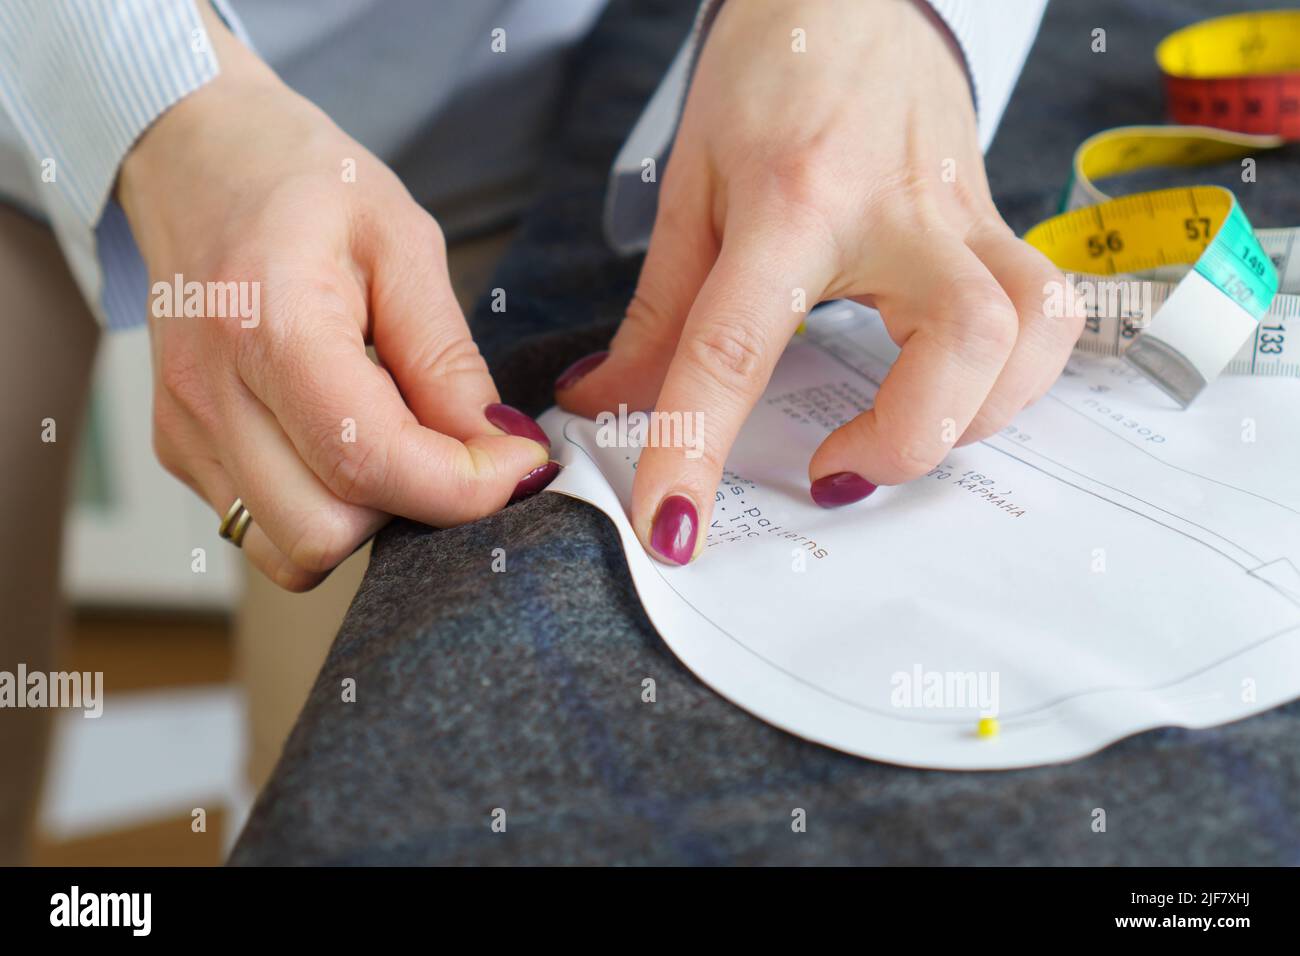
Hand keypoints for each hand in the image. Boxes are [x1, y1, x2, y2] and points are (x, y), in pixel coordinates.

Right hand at [121, 7, 552, 590]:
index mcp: (269, 322)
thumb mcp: (403, 241)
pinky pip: (268, 531)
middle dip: (412, 507)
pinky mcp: (182, 453)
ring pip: (294, 551)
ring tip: (392, 437)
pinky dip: (326, 509)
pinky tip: (344, 439)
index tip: (518, 461)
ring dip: (367, 518)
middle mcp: (211, 392)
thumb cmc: (306, 185)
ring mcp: (187, 432)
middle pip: (326, 532)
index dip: (462, 487)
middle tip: (452, 446)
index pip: (368, 459)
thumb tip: (498, 451)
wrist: (196, 160)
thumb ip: (447, 357)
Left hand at [557, 0, 1081, 563]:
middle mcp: (897, 209)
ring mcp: (964, 215)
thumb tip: (607, 404)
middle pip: (965, 341)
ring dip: (976, 418)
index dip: (696, 451)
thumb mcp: (691, 188)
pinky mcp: (1000, 223)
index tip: (676, 529)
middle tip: (833, 469)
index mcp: (793, 199)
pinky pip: (1047, 314)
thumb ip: (658, 312)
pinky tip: (954, 394)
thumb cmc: (768, 76)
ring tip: (896, 434)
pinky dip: (1013, 381)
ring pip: (1032, 331)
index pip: (738, 348)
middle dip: (906, 440)